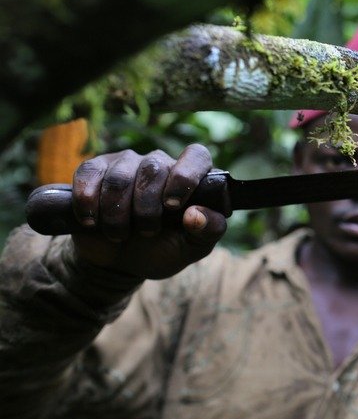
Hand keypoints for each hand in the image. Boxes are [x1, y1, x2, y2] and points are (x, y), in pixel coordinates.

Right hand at [68, 144, 226, 278]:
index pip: (196, 156)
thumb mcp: (192, 247)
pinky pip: (89, 173)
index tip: (173, 206)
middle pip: (152, 170)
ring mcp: (125, 163)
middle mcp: (159, 163)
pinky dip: (88, 201)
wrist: (119, 262)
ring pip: (120, 176)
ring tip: (119, 234)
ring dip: (117, 213)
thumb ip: (208, 231)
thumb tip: (196, 215)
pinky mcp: (95, 170)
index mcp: (190, 177)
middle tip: (145, 232)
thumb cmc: (162, 249)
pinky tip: (91, 221)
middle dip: (146, 208)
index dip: (185, 177)